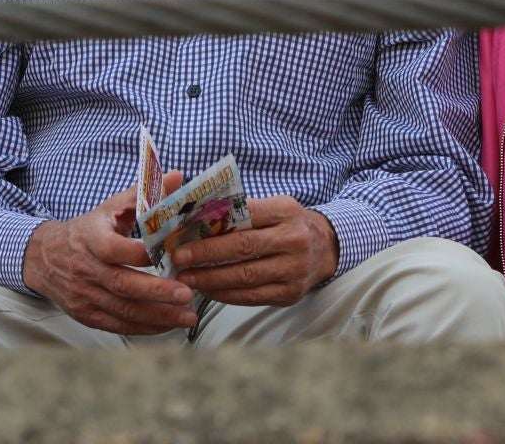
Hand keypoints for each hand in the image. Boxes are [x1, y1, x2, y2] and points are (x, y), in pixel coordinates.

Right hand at [21, 175, 199, 334]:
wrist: (44, 257)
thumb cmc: (88, 230)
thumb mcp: (110, 208)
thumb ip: (143, 195)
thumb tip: (177, 176)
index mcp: (91, 239)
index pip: (115, 248)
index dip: (142, 254)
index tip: (172, 254)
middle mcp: (86, 269)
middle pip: (121, 284)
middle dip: (156, 292)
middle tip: (187, 294)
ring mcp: (84, 295)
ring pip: (123, 310)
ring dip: (158, 315)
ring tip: (187, 315)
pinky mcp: (86, 315)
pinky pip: (118, 325)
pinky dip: (145, 327)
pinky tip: (168, 324)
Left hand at [170, 197, 338, 307]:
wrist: (325, 248)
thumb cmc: (286, 224)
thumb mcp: (272, 207)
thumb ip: (239, 210)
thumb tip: (193, 217)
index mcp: (285, 210)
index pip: (244, 215)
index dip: (212, 226)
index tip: (184, 234)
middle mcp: (294, 239)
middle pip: (243, 248)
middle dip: (206, 254)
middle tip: (179, 259)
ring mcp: (294, 269)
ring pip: (245, 276)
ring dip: (211, 279)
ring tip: (186, 278)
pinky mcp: (291, 294)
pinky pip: (252, 297)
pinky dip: (226, 295)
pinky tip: (207, 290)